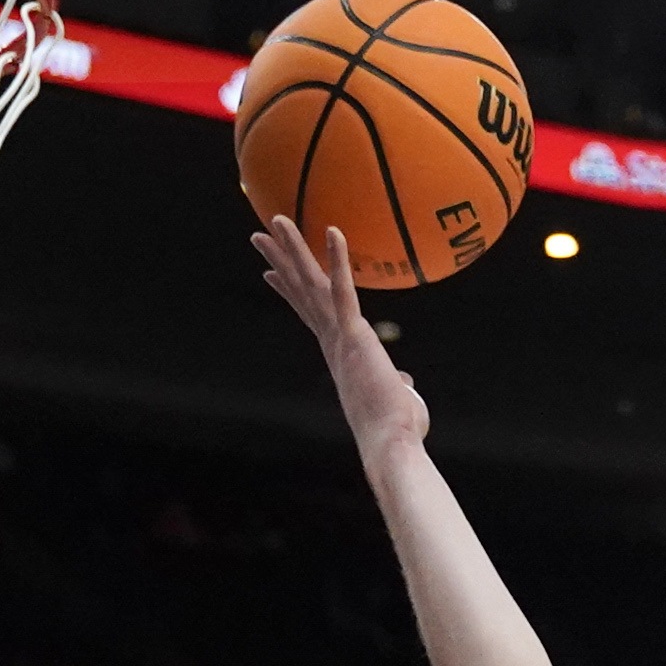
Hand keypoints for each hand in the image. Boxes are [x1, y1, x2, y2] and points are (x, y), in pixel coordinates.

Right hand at [252, 214, 425, 455]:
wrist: (389, 445)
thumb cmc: (396, 432)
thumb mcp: (396, 401)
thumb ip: (399, 387)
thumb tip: (406, 387)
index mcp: (338, 353)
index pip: (310, 313)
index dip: (290, 290)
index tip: (271, 273)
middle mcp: (332, 341)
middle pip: (302, 292)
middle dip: (280, 260)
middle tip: (259, 235)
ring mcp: (340, 336)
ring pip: (312, 284)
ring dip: (294, 249)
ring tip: (277, 220)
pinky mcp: (355, 335)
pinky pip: (345, 291)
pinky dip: (339, 260)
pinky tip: (333, 230)